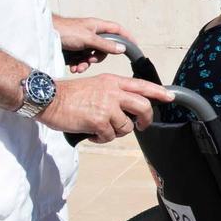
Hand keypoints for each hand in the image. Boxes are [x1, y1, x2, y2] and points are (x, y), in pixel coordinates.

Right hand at [38, 73, 173, 143]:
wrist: (49, 98)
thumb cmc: (70, 95)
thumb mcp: (95, 85)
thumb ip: (113, 94)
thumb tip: (127, 111)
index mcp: (113, 82)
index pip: (142, 85)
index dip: (159, 92)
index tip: (171, 96)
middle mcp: (113, 92)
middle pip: (143, 107)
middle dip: (146, 119)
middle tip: (141, 126)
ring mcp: (107, 106)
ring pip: (126, 127)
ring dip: (115, 133)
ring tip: (101, 129)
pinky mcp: (99, 120)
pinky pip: (109, 136)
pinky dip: (100, 139)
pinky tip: (91, 133)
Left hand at [55, 16, 127, 73]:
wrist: (46, 36)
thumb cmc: (65, 31)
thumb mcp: (88, 38)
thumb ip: (105, 44)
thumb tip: (121, 49)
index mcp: (97, 27)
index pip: (118, 30)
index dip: (126, 37)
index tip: (134, 46)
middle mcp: (91, 34)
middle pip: (104, 48)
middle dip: (97, 58)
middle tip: (90, 59)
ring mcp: (83, 42)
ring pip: (92, 56)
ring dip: (86, 64)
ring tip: (78, 67)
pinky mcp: (74, 51)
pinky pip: (82, 60)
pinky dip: (79, 65)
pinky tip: (73, 68)